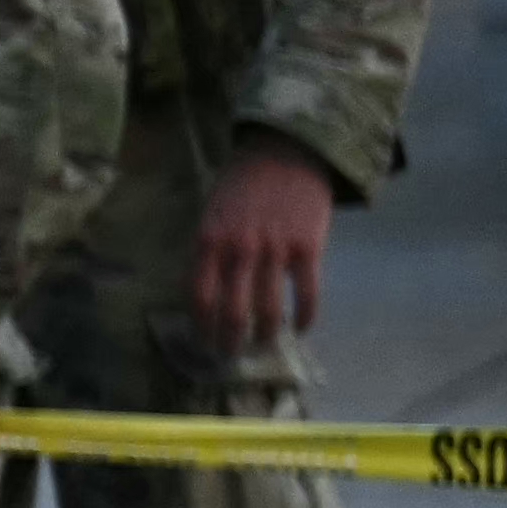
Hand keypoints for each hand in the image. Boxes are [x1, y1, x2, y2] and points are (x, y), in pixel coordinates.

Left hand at [195, 141, 339, 353]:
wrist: (285, 152)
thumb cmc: (244, 183)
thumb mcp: (213, 212)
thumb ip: (210, 249)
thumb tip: (209, 290)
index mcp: (208, 241)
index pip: (198, 297)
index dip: (201, 326)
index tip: (204, 341)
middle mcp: (238, 249)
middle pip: (232, 311)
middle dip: (230, 341)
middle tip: (232, 355)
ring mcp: (275, 250)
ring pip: (269, 309)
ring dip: (266, 335)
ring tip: (264, 346)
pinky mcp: (308, 248)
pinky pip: (306, 294)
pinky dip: (305, 318)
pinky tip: (302, 329)